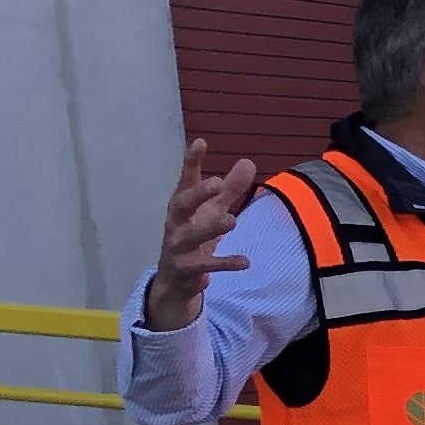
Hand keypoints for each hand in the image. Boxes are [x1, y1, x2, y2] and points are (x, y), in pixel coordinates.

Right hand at [141, 138, 258, 333]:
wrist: (176, 281)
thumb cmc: (194, 238)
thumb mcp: (212, 212)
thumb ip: (230, 190)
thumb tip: (248, 162)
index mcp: (182, 207)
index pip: (185, 180)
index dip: (191, 162)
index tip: (200, 142)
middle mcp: (175, 224)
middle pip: (181, 204)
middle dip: (197, 193)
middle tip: (217, 183)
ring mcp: (177, 248)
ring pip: (190, 236)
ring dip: (209, 228)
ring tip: (232, 221)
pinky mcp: (184, 271)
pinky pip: (202, 267)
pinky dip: (221, 264)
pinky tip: (244, 262)